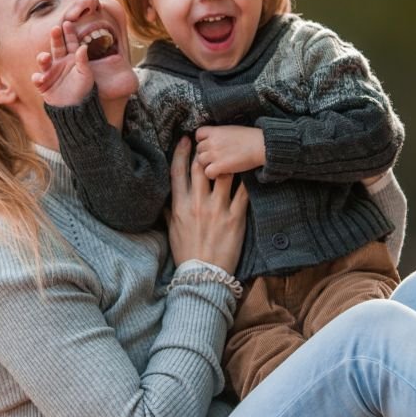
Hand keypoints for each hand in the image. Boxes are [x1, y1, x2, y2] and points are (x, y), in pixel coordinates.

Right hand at [31, 21, 94, 107]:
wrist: (75, 108)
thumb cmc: (84, 90)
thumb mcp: (86, 75)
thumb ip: (83, 61)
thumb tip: (83, 47)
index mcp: (72, 58)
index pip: (71, 42)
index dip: (69, 33)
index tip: (68, 23)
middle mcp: (60, 62)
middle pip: (56, 47)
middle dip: (55, 38)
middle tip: (55, 29)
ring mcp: (50, 72)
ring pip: (44, 61)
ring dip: (43, 58)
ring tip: (45, 58)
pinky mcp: (43, 84)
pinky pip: (38, 79)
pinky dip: (38, 78)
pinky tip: (41, 79)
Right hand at [166, 136, 247, 273]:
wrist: (203, 276)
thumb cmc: (187, 254)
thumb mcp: (172, 231)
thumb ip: (168, 211)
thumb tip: (165, 198)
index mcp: (179, 206)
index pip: (177, 172)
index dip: (181, 152)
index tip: (185, 140)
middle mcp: (197, 204)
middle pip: (201, 167)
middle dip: (205, 151)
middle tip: (210, 141)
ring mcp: (217, 210)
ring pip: (223, 175)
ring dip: (227, 161)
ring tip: (233, 153)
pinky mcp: (235, 218)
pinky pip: (243, 192)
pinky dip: (246, 180)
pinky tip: (249, 171)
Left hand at [193, 125, 265, 179]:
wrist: (261, 145)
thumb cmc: (251, 137)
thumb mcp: (232, 130)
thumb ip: (220, 134)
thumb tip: (216, 139)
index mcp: (216, 131)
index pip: (198, 134)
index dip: (201, 140)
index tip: (208, 145)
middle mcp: (212, 142)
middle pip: (198, 149)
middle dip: (205, 154)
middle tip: (214, 158)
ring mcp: (215, 154)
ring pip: (200, 161)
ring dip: (207, 164)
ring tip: (217, 166)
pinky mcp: (220, 166)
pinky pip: (207, 172)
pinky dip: (212, 174)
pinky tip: (219, 173)